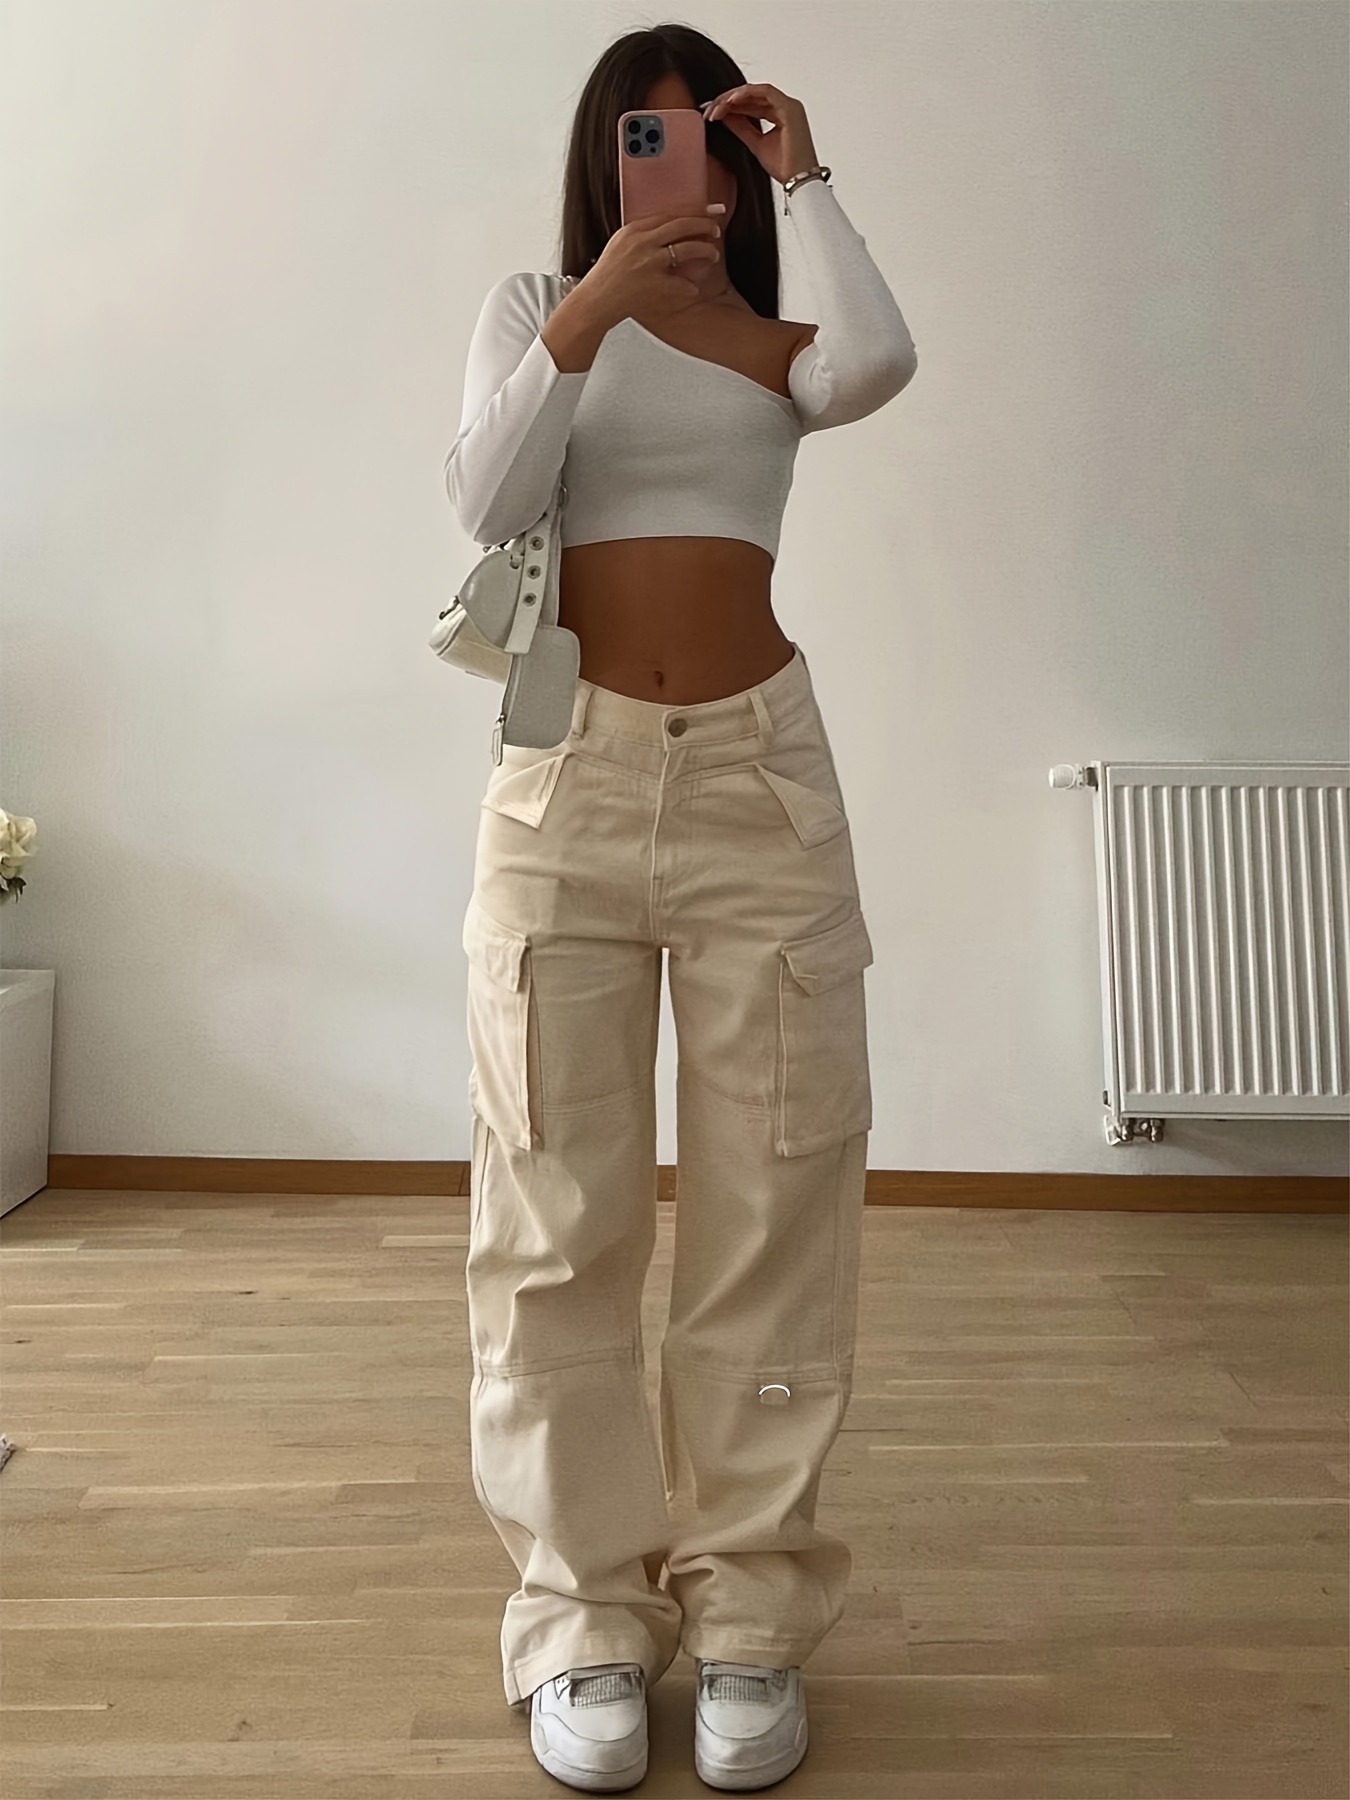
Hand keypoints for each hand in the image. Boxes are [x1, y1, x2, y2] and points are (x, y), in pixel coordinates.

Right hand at [575, 208, 724, 326]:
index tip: (709, 210)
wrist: (595, 301)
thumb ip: (641, 234)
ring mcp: (649, 263)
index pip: (670, 213)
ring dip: (705, 251)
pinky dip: (690, 287)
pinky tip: (693, 289)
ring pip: (687, 249)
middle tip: (716, 229)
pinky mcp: (654, 284)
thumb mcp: (619, 244)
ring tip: (713, 254)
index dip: (694, 211)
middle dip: (704, 225)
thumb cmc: (606, 277)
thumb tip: (665, 227)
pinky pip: (682, 284)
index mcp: (634, 229)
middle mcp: (643, 242)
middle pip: (682, 225)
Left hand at [700, 83, 818, 186]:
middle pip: (751, 95)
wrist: (798, 180)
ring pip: (755, 92)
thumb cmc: (784, 167)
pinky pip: (764, 92)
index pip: (751, 103)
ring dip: (733, 97)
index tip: (711, 114)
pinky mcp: (790, 107)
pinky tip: (730, 101)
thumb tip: (723, 116)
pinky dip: (746, 94)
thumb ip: (741, 128)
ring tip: (716, 107)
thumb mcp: (755, 144)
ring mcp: (789, 105)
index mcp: (780, 114)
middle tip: (709, 110)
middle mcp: (785, 107)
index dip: (730, 106)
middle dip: (728, 101)